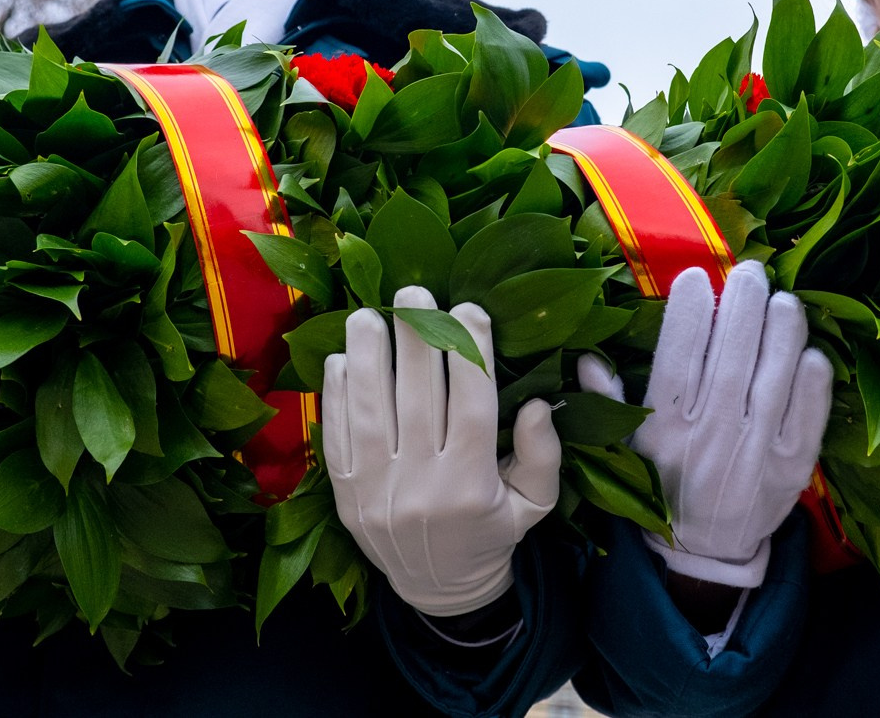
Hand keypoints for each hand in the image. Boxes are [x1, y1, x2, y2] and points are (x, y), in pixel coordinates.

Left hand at [323, 286, 560, 616]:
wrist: (437, 588)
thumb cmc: (491, 532)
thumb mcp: (535, 503)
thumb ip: (542, 454)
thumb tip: (539, 402)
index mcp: (472, 485)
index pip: (473, 404)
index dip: (471, 352)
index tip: (469, 309)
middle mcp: (423, 485)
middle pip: (418, 397)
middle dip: (417, 337)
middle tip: (414, 291)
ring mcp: (377, 491)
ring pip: (371, 410)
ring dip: (369, 357)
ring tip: (368, 314)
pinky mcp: (345, 495)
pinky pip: (338, 436)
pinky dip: (337, 394)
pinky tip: (343, 358)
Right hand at [578, 260, 831, 588]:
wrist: (705, 552)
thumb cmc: (664, 484)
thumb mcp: (628, 448)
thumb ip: (611, 401)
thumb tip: (587, 358)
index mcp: (666, 426)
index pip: (678, 356)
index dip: (689, 311)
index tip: (697, 278)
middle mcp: (712, 434)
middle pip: (732, 355)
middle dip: (744, 305)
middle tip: (752, 272)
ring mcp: (756, 450)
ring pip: (773, 377)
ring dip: (782, 331)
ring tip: (784, 300)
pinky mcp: (792, 467)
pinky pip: (807, 416)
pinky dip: (811, 382)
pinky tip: (810, 351)